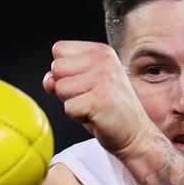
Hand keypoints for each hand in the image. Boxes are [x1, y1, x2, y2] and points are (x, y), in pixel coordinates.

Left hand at [43, 40, 165, 162]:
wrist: (135, 134)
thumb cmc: (108, 110)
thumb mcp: (85, 85)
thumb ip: (63, 77)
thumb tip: (48, 80)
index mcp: (101, 51)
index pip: (59, 50)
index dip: (63, 71)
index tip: (83, 84)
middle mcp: (104, 61)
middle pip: (57, 68)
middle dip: (66, 88)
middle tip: (89, 98)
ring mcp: (104, 79)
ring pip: (60, 89)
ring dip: (72, 103)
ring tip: (93, 107)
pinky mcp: (100, 100)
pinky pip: (68, 108)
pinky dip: (78, 117)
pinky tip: (95, 116)